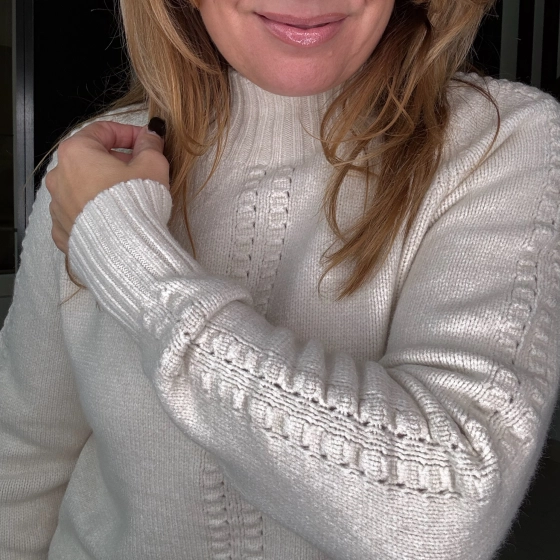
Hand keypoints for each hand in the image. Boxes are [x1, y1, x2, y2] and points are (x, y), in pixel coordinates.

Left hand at [46, 119, 169, 254]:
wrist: (126, 250)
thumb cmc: (136, 203)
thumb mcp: (152, 166)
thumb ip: (150, 146)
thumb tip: (151, 136)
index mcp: (77, 153)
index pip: (102, 131)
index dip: (129, 133)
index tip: (146, 141)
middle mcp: (59, 176)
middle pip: (89, 159)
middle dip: (116, 161)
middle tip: (141, 171)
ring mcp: (57, 206)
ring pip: (82, 188)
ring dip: (102, 187)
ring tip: (128, 199)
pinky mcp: (62, 232)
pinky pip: (78, 215)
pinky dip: (94, 212)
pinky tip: (113, 219)